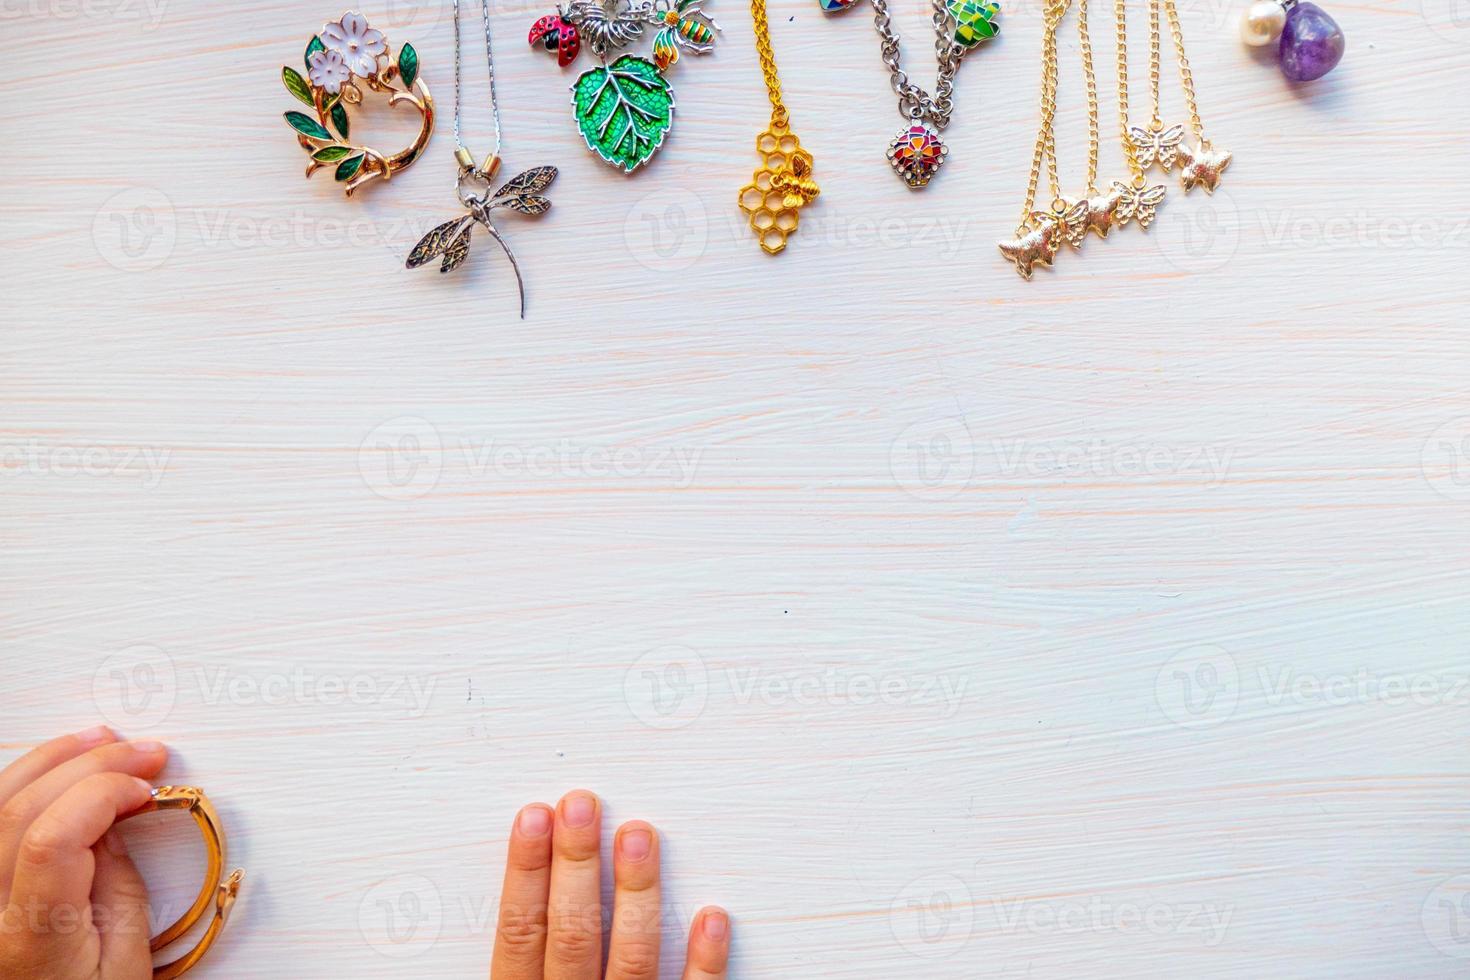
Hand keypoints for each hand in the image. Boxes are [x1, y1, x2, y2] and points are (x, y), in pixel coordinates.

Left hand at [0, 727, 168, 979]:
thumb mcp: (125, 962)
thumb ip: (121, 886)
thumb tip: (116, 821)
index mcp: (30, 936)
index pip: (51, 837)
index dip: (102, 793)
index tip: (147, 787)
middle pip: (21, 808)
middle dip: (92, 764)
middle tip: (144, 753)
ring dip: (52, 759)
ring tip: (101, 742)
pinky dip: (22, 782)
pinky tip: (54, 767)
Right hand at [491, 790, 730, 978]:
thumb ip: (525, 954)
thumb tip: (529, 874)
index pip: (521, 931)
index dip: (526, 870)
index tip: (535, 816)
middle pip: (573, 932)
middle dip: (577, 864)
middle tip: (582, 807)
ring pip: (632, 958)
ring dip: (636, 892)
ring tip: (639, 835)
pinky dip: (704, 961)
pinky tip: (710, 915)